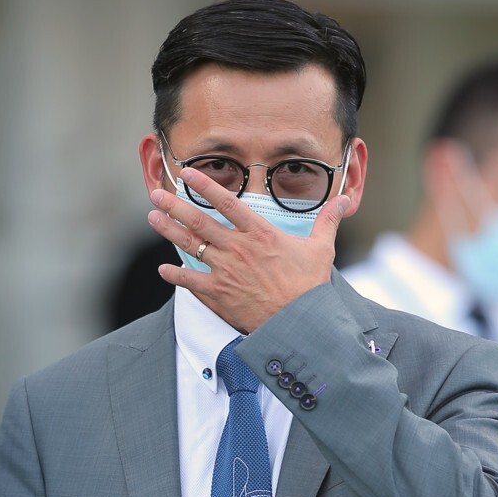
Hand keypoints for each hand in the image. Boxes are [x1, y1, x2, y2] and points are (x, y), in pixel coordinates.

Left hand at [147, 166, 348, 331]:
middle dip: (175, 205)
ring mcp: (226, 272)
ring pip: (191, 246)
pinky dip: (176, 276)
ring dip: (170, 231)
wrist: (299, 323)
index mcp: (259, 233)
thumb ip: (327, 221)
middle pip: (199, 221)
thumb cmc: (310, 287)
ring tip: (153, 217)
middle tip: (156, 194)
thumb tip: (344, 202)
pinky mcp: (220, 295)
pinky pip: (192, 282)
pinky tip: (163, 270)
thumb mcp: (321, 249)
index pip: (226, 202)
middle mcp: (238, 248)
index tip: (187, 173)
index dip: (204, 185)